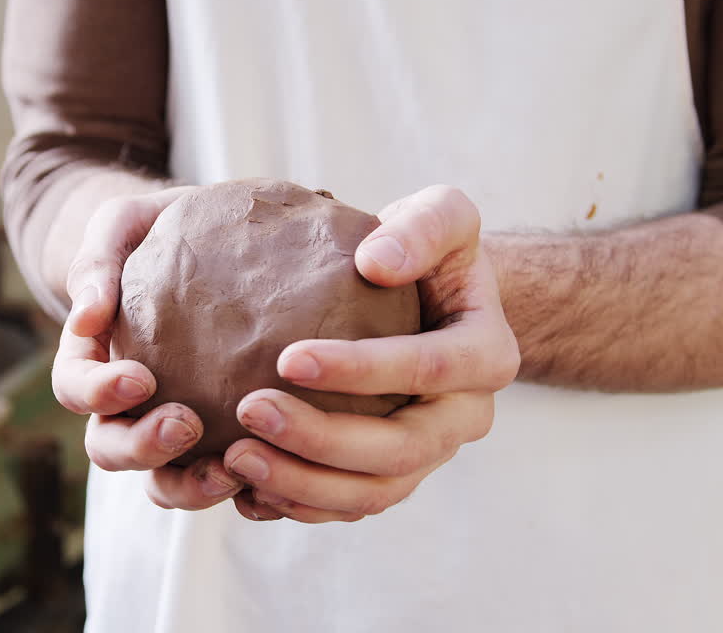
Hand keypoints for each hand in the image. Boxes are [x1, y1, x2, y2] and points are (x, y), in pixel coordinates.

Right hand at [52, 186, 246, 510]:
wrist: (211, 236)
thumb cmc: (159, 228)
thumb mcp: (122, 224)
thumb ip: (96, 261)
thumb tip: (86, 317)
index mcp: (92, 356)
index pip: (75, 388)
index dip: (99, 393)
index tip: (140, 378)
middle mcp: (125, 404)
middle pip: (110, 448)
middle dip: (142, 447)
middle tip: (185, 425)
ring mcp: (171, 426)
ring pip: (162, 481)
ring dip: (189, 485)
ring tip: (232, 471)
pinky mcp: (222, 438)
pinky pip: (221, 479)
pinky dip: (241, 490)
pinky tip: (274, 476)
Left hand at [225, 185, 519, 522]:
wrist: (425, 296)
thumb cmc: (426, 249)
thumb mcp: (441, 215)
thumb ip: (423, 226)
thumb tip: (376, 262)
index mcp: (487, 355)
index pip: (427, 370)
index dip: (360, 371)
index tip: (287, 358)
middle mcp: (465, 417)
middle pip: (400, 450)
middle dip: (321, 439)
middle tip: (249, 410)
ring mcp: (430, 455)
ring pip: (372, 493)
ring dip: (301, 483)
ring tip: (235, 457)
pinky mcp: (391, 476)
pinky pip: (349, 507)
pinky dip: (298, 505)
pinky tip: (245, 489)